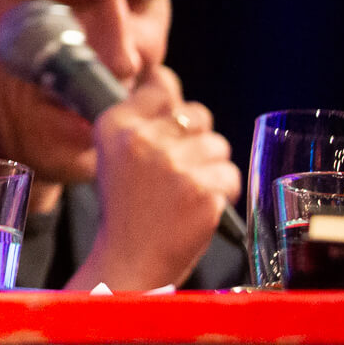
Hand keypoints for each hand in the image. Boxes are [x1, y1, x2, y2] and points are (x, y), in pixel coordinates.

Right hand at [70, 66, 239, 290]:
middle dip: (196, 138)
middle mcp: (142, 139)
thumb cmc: (125, 209)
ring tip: (188, 190)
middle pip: (197, 113)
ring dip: (211, 167)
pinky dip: (222, 192)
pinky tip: (199, 205)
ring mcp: (173, 164)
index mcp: (115, 126)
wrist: (129, 259)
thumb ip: (138, 121)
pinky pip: (230, 175)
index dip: (171, 103)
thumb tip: (168, 84)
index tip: (169, 124)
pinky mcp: (202, 189)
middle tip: (177, 167)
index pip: (161, 85)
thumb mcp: (113, 156)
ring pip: (219, 145)